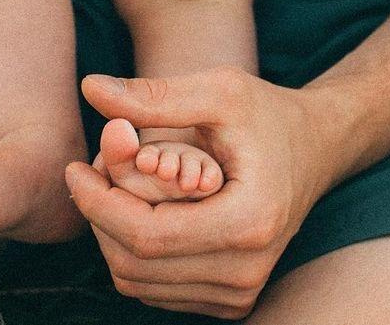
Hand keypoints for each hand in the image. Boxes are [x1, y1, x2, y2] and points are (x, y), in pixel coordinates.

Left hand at [65, 68, 353, 318]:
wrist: (316, 150)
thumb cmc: (266, 114)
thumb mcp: (218, 90)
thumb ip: (155, 95)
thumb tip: (90, 88)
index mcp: (248, 222)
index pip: (145, 234)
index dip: (98, 202)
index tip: (74, 166)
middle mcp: (246, 271)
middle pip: (134, 263)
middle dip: (102, 214)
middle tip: (93, 168)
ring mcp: (239, 293)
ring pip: (137, 281)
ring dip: (112, 234)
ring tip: (117, 184)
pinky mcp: (230, 301)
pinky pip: (154, 288)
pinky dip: (132, 251)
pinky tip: (140, 208)